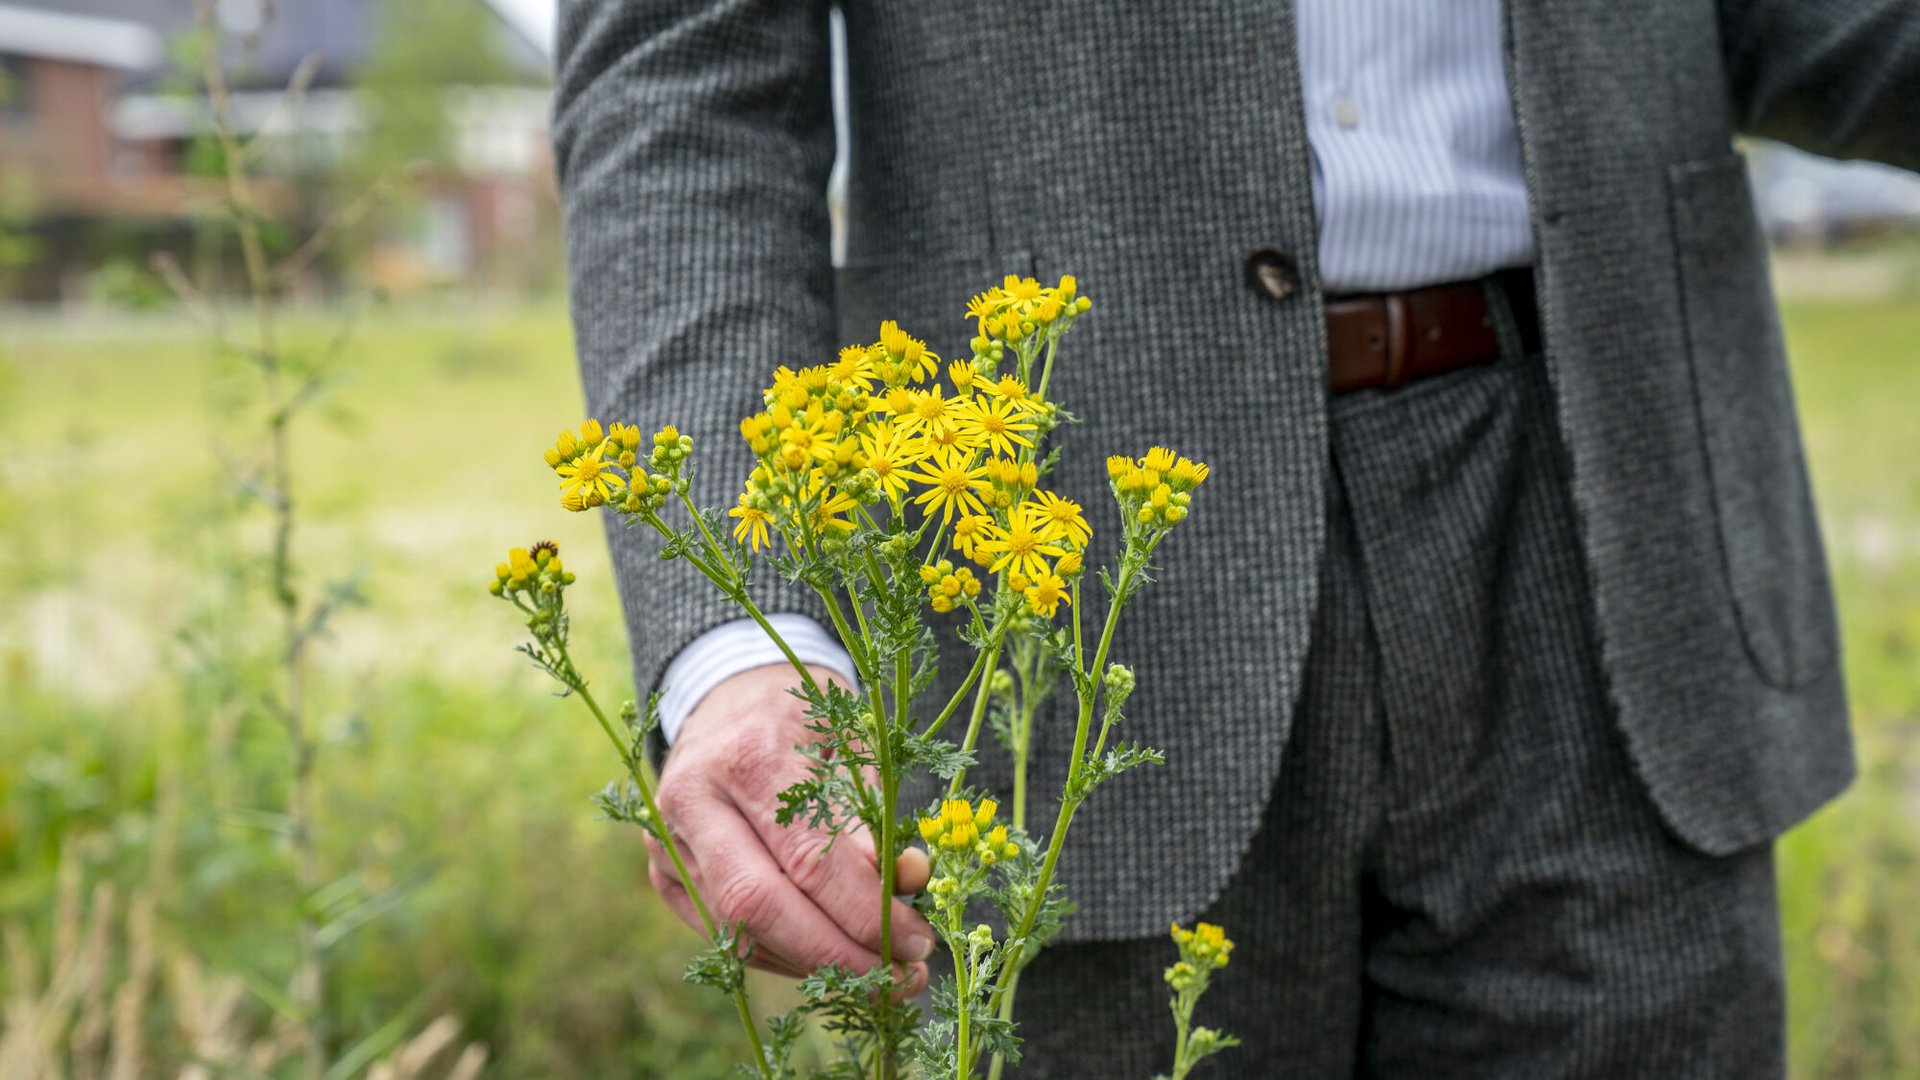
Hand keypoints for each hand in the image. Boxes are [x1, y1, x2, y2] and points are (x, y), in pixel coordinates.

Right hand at [646, 662, 934, 990]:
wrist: (729, 697)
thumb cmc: (804, 721)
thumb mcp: (853, 748)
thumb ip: (876, 821)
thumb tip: (908, 886)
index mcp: (748, 756)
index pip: (808, 859)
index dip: (866, 913)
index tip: (918, 940)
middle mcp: (693, 801)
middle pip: (759, 908)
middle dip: (838, 956)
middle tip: (901, 979)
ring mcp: (667, 842)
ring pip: (738, 933)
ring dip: (814, 966)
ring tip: (879, 974)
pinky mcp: (663, 875)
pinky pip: (724, 937)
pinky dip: (784, 956)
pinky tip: (831, 959)